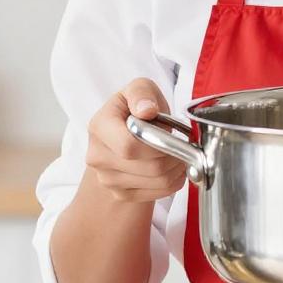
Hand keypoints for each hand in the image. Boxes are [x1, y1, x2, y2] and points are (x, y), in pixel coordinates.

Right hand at [85, 77, 187, 202]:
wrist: (123, 134)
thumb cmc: (134, 108)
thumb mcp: (138, 89)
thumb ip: (141, 93)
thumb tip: (146, 109)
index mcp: (100, 126)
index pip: (129, 146)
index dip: (157, 144)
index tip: (171, 134)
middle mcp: (98, 155)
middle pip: (148, 166)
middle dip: (174, 155)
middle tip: (185, 145)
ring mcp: (107, 178)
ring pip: (156, 181)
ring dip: (177, 168)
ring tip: (180, 153)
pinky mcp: (120, 193)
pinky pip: (157, 192)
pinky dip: (173, 181)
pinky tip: (173, 167)